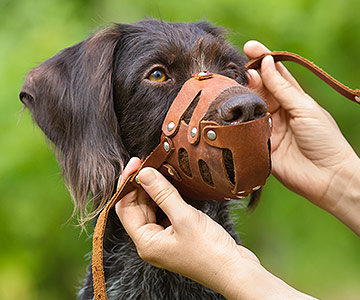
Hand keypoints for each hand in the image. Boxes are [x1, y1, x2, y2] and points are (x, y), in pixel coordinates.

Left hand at [116, 158, 316, 299]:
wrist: (234, 270)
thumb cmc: (210, 251)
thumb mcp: (184, 217)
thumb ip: (162, 194)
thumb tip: (143, 173)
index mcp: (146, 242)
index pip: (125, 209)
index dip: (127, 184)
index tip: (136, 164)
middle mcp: (150, 242)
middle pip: (136, 207)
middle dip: (140, 185)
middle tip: (148, 162)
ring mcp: (163, 239)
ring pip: (150, 208)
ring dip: (152, 190)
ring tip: (159, 170)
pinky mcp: (176, 234)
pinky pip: (163, 212)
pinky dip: (164, 197)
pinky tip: (171, 185)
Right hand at [244, 41, 359, 233]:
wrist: (327, 176)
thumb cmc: (324, 139)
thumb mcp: (305, 108)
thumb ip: (283, 88)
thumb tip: (266, 63)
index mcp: (293, 100)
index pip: (275, 75)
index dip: (262, 60)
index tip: (249, 47)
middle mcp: (278, 112)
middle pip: (259, 90)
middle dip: (248, 78)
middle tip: (238, 71)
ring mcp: (267, 129)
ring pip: (249, 109)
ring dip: (240, 98)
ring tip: (231, 87)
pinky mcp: (259, 147)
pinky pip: (244, 132)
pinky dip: (236, 123)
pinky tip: (228, 113)